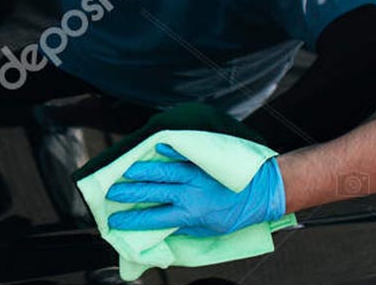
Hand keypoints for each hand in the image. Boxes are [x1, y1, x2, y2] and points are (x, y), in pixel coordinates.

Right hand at [106, 144, 285, 235]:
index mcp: (189, 213)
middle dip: (128, 193)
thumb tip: (165, 226)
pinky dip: (169, 150)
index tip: (115, 221)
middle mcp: (188, 192)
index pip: (152, 219)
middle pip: (151, 193)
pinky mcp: (204, 161)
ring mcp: (195, 174)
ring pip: (163, 171)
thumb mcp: (210, 230)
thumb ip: (186, 226)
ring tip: (125, 171)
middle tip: (111, 192)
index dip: (131, 221)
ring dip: (142, 171)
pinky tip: (157, 146)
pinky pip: (182, 154)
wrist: (264, 191)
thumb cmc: (238, 214)